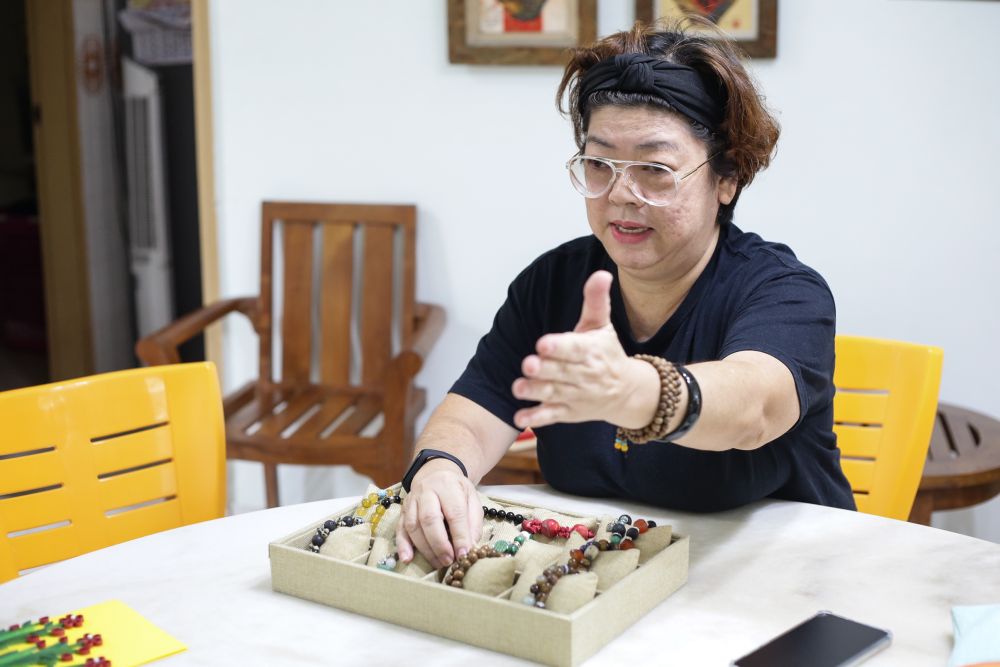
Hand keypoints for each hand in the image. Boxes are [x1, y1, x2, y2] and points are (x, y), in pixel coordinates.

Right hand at [395, 459, 482, 568]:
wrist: (435, 473)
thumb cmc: (456, 490)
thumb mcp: (472, 499)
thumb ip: (473, 523)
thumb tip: (469, 548)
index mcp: (448, 486)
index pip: (455, 513)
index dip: (460, 536)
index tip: (464, 555)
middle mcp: (427, 492)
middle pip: (429, 519)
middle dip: (440, 544)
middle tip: (449, 561)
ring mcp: (411, 501)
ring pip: (413, 526)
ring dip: (425, 549)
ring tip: (438, 564)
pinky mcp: (402, 511)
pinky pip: (399, 529)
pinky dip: (402, 545)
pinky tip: (407, 559)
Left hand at [511, 270, 657, 429]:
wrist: (626, 392)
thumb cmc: (607, 353)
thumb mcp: (602, 325)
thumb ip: (596, 300)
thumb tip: (601, 273)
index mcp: (592, 351)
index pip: (575, 348)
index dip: (560, 346)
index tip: (543, 343)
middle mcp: (585, 374)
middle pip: (562, 372)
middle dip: (545, 369)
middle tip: (529, 364)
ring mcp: (576, 395)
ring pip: (554, 394)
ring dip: (535, 392)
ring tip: (518, 387)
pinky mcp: (568, 412)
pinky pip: (551, 416)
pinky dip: (536, 418)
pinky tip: (520, 418)